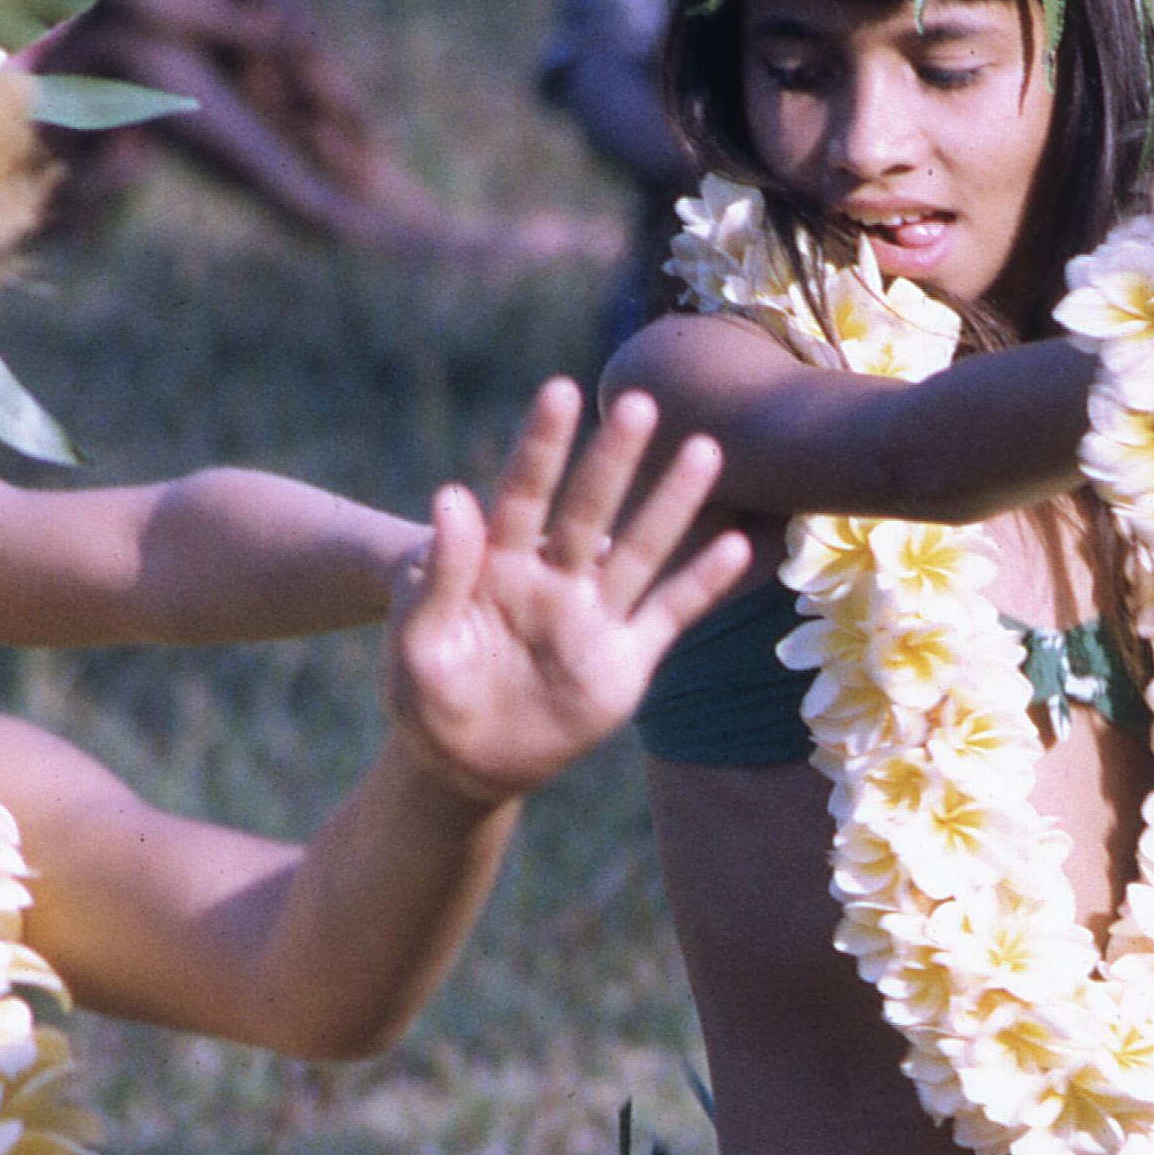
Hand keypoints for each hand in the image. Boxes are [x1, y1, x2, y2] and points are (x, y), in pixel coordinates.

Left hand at [386, 382, 746, 803]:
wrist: (461, 763)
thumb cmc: (426, 696)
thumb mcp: (417, 640)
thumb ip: (441, 575)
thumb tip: (454, 496)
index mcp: (498, 564)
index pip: (522, 492)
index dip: (541, 443)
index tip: (560, 391)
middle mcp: (552, 578)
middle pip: (588, 509)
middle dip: (613, 459)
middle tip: (639, 405)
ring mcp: (592, 617)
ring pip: (639, 550)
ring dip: (671, 503)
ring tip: (703, 450)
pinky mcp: (624, 661)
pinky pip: (669, 615)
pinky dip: (703, 584)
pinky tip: (736, 546)